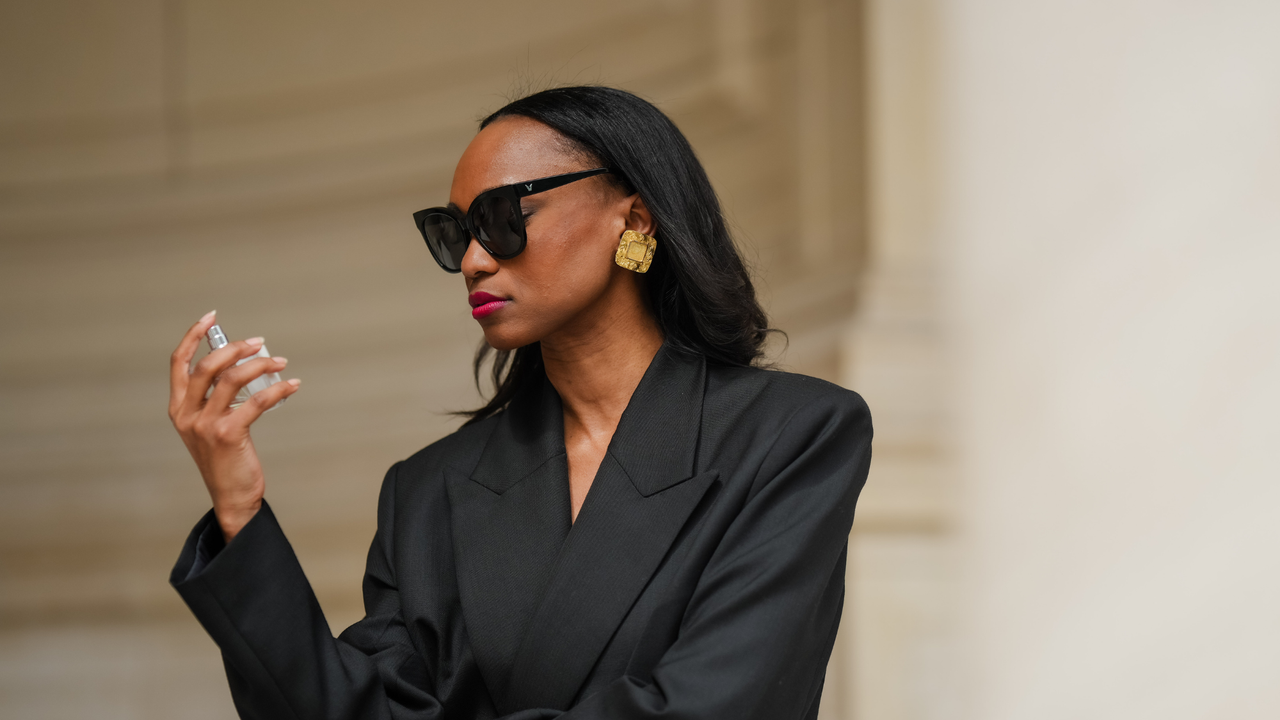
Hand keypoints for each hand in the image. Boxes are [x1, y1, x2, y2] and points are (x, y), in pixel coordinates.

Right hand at [169, 311, 300, 540]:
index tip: (211, 316)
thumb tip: (239, 364)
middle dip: (235, 347)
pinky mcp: (228, 435)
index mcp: (178, 408)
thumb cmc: (225, 459)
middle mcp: (187, 414)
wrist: (231, 496)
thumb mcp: (208, 425)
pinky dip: (278, 388)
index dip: (193, 335)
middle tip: (259, 342)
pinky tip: (292, 385)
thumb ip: (214, 398)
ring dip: (260, 364)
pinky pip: (256, 401)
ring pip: (231, 379)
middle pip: (207, 365)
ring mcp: (205, 425)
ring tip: (281, 362)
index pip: (179, 362)